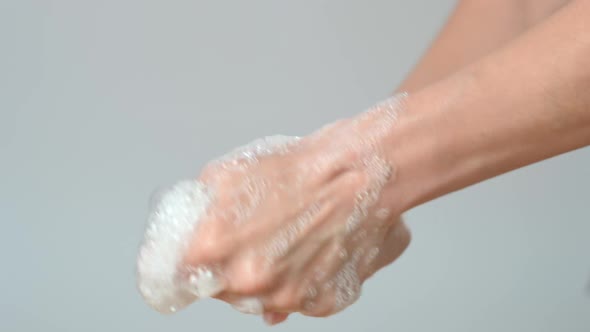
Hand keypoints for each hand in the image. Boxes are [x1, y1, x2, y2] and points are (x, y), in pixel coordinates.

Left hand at [137, 95, 410, 323]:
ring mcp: (286, 296)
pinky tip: (311, 252)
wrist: (362, 170)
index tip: (201, 264)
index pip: (181, 278)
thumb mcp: (228, 172)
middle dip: (233, 270)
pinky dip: (302, 283)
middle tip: (256, 240)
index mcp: (214, 246)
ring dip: (269, 280)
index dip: (193, 268)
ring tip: (289, 242)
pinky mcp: (321, 302)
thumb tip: (193, 223)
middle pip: (223, 292)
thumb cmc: (304, 167)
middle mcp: (248, 280)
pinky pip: (298, 303)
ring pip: (261, 302)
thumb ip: (199, 206)